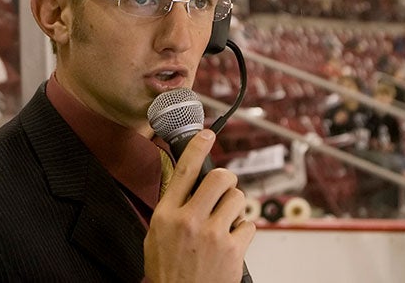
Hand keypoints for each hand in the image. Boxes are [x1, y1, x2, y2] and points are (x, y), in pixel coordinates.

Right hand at [144, 130, 254, 282]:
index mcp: (167, 215)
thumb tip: (181, 182)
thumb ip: (169, 208)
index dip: (197, 147)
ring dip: (235, 206)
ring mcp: (213, 235)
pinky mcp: (233, 249)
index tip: (207, 134)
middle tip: (224, 187)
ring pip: (238, 198)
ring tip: (226, 220)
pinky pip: (249, 224)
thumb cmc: (168, 272)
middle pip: (219, 177)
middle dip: (226, 179)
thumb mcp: (155, 236)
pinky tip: (231, 241)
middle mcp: (189, 221)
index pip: (183, 171)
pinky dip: (243, 230)